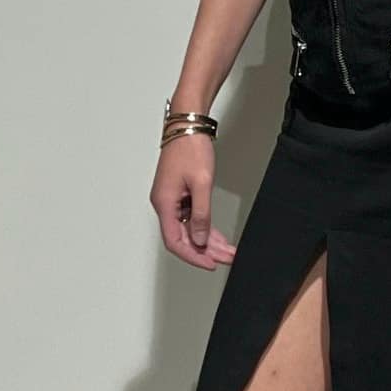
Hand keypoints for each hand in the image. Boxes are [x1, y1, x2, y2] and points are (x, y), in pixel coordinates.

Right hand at [150, 133, 237, 268]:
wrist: (188, 126)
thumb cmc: (190, 149)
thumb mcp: (201, 183)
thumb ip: (201, 214)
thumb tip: (200, 239)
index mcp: (164, 203)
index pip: (174, 242)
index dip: (193, 256)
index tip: (210, 264)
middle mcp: (164, 204)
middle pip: (182, 238)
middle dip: (205, 251)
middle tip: (226, 258)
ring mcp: (172, 200)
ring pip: (188, 229)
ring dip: (207, 241)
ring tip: (226, 251)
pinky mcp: (179, 194)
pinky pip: (191, 218)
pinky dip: (205, 227)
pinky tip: (217, 237)